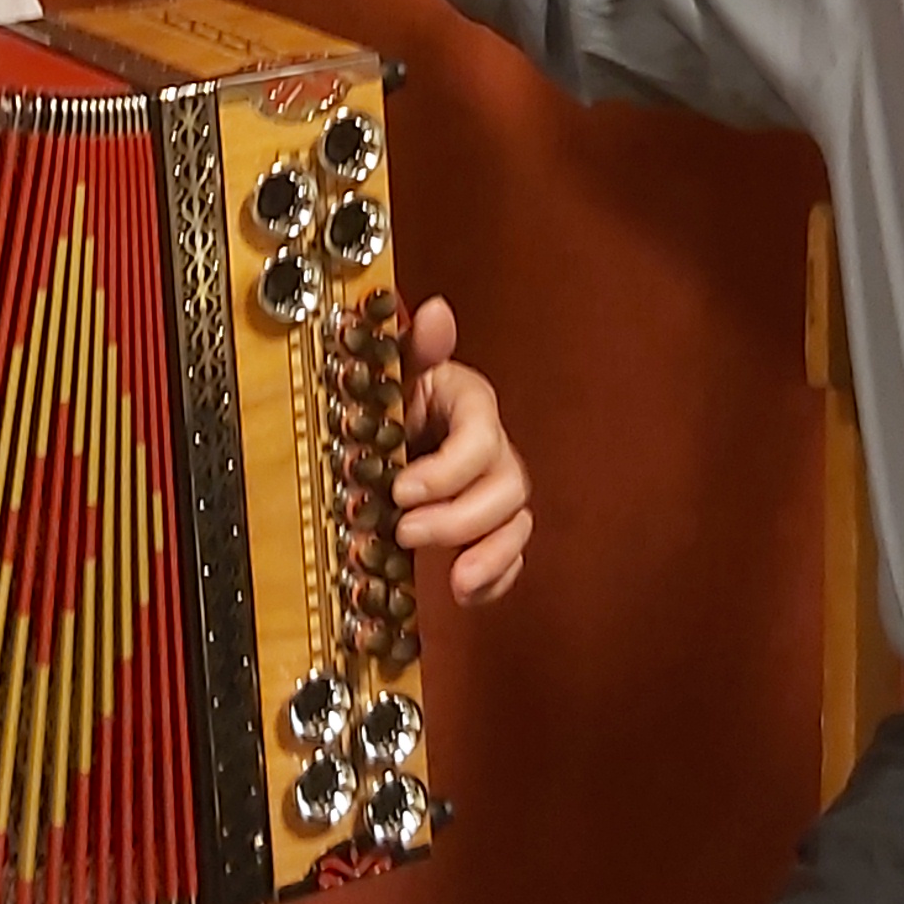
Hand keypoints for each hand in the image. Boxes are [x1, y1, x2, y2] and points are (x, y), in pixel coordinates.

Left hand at [391, 293, 531, 603]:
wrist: (387, 436)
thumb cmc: (393, 401)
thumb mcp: (394, 372)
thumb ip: (415, 348)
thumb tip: (434, 311)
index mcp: (471, 408)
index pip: (481, 437)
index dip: (447, 470)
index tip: (401, 490)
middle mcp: (493, 450)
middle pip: (506, 486)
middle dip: (459, 516)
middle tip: (406, 530)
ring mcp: (496, 491)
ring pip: (516, 522)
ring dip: (489, 553)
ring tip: (453, 579)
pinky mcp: (492, 528)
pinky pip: (514, 556)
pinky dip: (497, 577)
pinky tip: (469, 592)